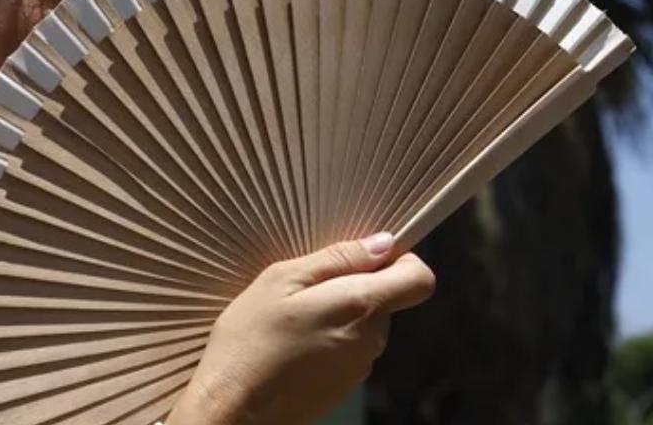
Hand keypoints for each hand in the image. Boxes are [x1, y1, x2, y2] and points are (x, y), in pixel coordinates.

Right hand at [168, 233, 435, 424]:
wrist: (233, 409)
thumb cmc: (250, 340)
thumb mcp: (283, 279)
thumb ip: (339, 257)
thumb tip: (384, 243)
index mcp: (362, 306)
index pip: (420, 279)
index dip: (401, 261)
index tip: (367, 257)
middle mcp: (372, 339)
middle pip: (389, 299)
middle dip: (358, 286)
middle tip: (309, 290)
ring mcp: (361, 367)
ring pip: (367, 324)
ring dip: (341, 314)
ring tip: (296, 319)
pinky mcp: (346, 387)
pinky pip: (351, 349)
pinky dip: (331, 340)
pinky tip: (295, 345)